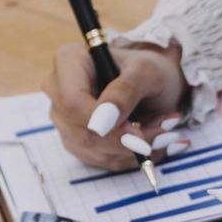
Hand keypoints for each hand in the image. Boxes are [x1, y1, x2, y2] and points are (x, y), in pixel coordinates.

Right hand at [43, 41, 191, 170]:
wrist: (157, 82)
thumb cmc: (150, 69)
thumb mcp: (146, 72)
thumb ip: (125, 92)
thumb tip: (100, 123)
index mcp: (69, 62)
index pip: (72, 104)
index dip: (102, 125)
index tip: (137, 133)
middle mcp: (59, 91)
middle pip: (80, 132)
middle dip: (124, 140)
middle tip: (163, 131)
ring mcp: (64, 119)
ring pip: (91, 150)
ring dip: (132, 149)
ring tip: (161, 130)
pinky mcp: (77, 141)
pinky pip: (101, 160)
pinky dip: (130, 155)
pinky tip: (148, 140)